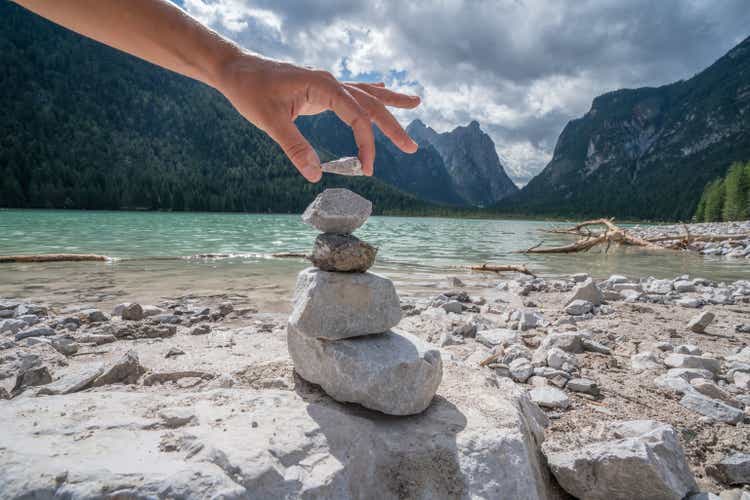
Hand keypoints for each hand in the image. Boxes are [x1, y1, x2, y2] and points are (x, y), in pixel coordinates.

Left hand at [218, 54, 420, 181]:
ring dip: (389, 103)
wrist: (234, 69)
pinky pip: (352, 91)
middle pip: (370, 104)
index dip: (366, 144)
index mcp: (323, 85)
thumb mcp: (269, 120)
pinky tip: (383, 87)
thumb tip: (316, 176)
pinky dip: (369, 93)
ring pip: (365, 94)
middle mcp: (329, 81)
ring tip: (416, 102)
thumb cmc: (250, 90)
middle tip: (412, 146)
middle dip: (392, 125)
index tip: (366, 169)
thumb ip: (294, 146)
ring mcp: (326, 83)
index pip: (356, 116)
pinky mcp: (319, 88)